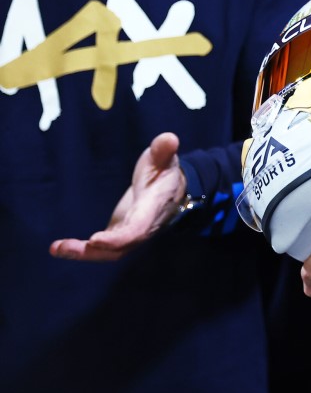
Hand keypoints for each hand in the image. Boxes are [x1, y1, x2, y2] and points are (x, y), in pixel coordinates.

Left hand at [50, 132, 183, 260]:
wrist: (171, 189)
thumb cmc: (164, 171)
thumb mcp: (163, 158)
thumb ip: (163, 150)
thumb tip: (169, 138)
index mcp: (153, 208)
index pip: (138, 228)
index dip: (118, 237)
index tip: (95, 239)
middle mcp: (143, 227)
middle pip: (122, 246)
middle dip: (95, 250)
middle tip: (65, 247)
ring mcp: (131, 235)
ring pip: (111, 253)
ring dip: (84, 254)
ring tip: (57, 248)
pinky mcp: (120, 235)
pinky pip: (103, 250)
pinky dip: (82, 251)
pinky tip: (59, 247)